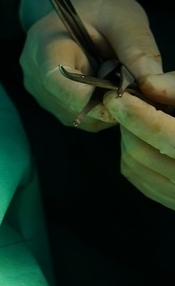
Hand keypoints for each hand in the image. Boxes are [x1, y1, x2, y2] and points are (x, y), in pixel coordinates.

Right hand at [19, 0, 159, 130]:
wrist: (78, 12)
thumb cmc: (100, 9)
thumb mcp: (124, 20)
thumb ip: (138, 50)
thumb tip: (153, 86)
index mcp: (45, 45)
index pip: (57, 82)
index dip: (92, 93)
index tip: (122, 89)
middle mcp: (34, 74)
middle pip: (71, 106)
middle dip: (107, 101)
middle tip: (129, 80)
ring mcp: (39, 92)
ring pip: (76, 117)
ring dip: (105, 106)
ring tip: (115, 79)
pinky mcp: (51, 103)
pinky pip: (79, 118)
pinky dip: (100, 109)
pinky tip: (107, 87)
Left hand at [105, 76, 174, 209]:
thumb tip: (147, 85)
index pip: (167, 138)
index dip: (137, 116)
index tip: (115, 96)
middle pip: (142, 151)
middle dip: (128, 124)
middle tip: (128, 103)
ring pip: (133, 164)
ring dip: (128, 137)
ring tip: (141, 118)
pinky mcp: (170, 201)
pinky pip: (136, 176)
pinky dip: (132, 153)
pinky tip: (144, 137)